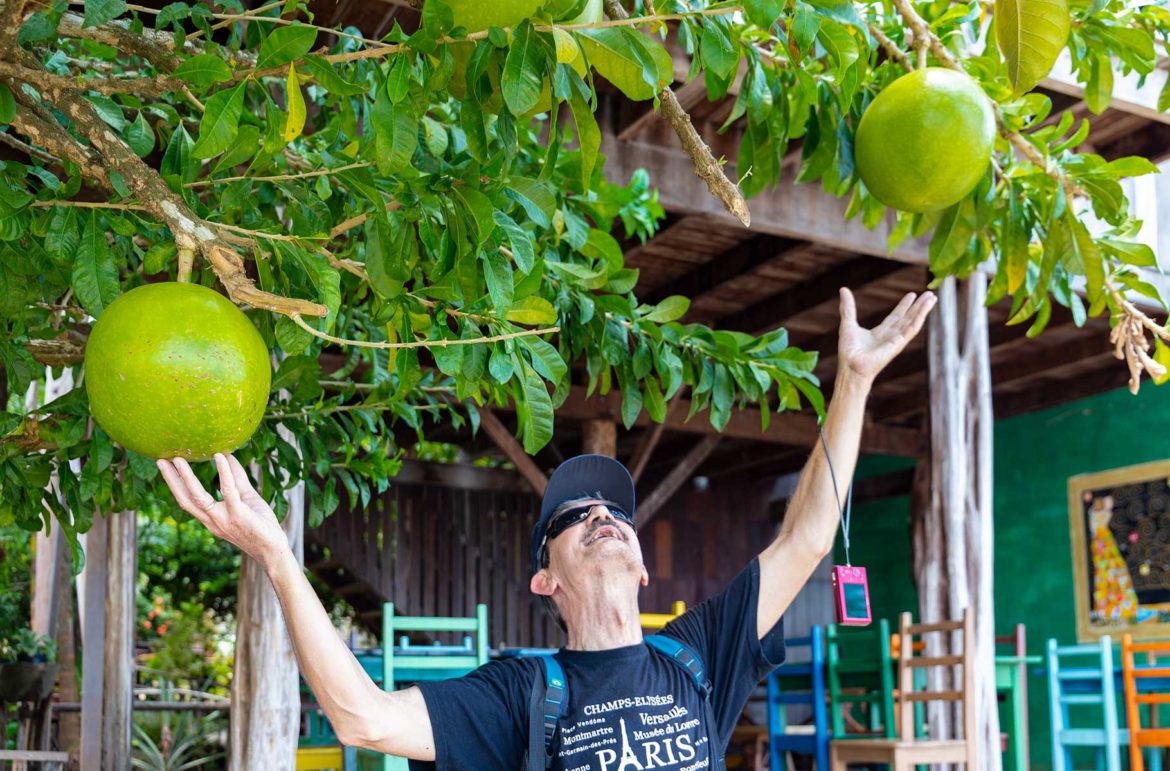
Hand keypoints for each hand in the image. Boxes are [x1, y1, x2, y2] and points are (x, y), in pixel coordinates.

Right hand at [157, 453, 288, 566]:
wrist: (273, 549)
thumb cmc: (260, 524)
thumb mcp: (246, 497)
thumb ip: (236, 478)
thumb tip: (229, 455)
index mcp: (210, 518)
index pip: (186, 500)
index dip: (174, 484)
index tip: (164, 467)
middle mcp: (212, 521)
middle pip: (185, 499)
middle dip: (171, 480)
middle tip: (160, 460)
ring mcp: (224, 519)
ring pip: (199, 497)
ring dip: (187, 478)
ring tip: (178, 459)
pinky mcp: (239, 516)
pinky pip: (229, 492)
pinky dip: (224, 473)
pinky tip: (220, 457)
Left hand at [838, 288, 935, 383]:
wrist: (851, 366)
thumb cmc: (849, 351)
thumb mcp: (848, 323)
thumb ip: (848, 307)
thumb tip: (843, 289)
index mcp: (880, 333)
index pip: (895, 317)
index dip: (904, 306)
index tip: (912, 295)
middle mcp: (890, 336)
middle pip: (907, 318)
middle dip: (918, 306)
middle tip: (929, 294)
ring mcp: (896, 340)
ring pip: (913, 322)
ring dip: (923, 310)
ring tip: (932, 298)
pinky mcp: (899, 343)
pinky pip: (912, 328)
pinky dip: (920, 317)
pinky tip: (926, 307)